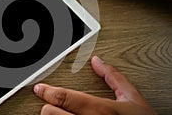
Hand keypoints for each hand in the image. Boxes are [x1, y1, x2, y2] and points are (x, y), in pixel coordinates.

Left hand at [33, 56, 155, 114]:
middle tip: (50, 104)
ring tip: (59, 113)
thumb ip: (113, 77)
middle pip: (50, 114)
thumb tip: (98, 61)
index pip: (64, 97)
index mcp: (101, 110)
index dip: (47, 91)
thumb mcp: (132, 98)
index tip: (39, 88)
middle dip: (48, 107)